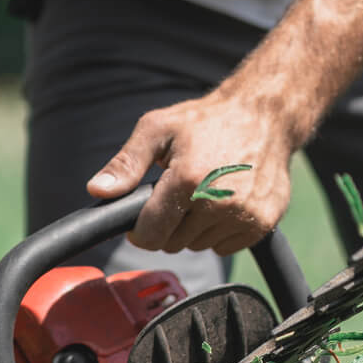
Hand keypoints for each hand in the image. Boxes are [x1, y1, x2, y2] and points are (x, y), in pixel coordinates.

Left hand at [86, 90, 294, 256]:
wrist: (265, 115)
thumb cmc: (208, 120)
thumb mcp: (158, 129)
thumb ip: (126, 163)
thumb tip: (98, 190)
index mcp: (187, 180)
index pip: (150, 235)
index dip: (141, 228)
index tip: (145, 213)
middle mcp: (217, 202)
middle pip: (173, 244)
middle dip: (169, 224)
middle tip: (179, 192)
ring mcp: (243, 214)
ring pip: (199, 246)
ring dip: (195, 228)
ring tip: (204, 192)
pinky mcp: (263, 222)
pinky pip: (225, 246)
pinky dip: (220, 231)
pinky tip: (225, 201)